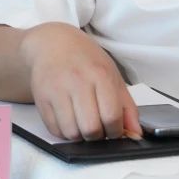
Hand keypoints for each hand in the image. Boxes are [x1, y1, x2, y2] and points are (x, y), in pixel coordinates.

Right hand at [19, 22, 140, 141]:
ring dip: (81, 135)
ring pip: (72, 133)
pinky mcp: (41, 100)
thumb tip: (136, 133)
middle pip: (91, 129)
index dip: (116, 131)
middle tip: (99, 127)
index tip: (115, 129)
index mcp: (100, 74)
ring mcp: (57, 91)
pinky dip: (65, 132)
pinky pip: (55, 131)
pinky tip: (70, 119)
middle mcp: (77, 82)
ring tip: (83, 122)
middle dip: (98, 135)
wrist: (52, 44)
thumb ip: (127, 106)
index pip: (112, 116)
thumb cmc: (84, 59)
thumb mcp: (112, 75)